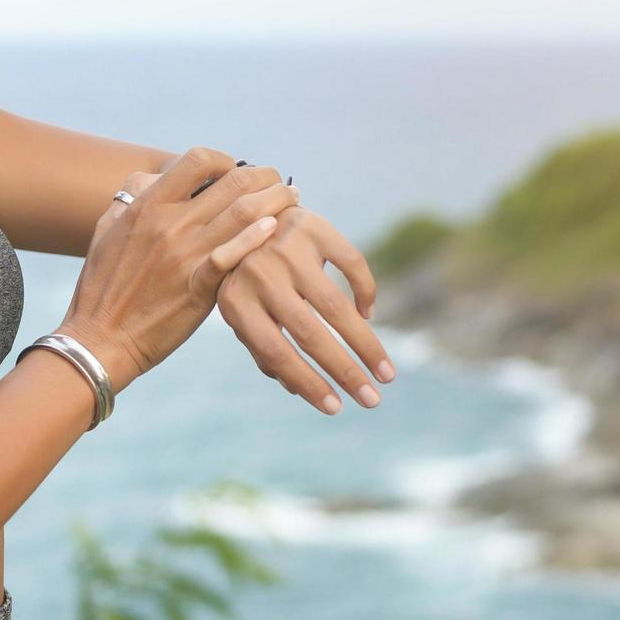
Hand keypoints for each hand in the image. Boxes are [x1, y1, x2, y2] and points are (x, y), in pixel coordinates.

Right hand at [61, 148, 293, 392]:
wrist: (99, 339)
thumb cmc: (101, 286)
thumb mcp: (106, 230)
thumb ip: (131, 198)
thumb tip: (153, 178)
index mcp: (147, 206)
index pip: (198, 160)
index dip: (226, 160)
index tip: (238, 171)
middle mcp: (169, 223)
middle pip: (233, 181)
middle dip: (265, 176)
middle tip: (279, 181)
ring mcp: (185, 255)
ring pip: (244, 213)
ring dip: (275, 200)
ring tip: (291, 199)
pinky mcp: (196, 288)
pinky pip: (232, 255)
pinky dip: (257, 237)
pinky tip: (274, 229)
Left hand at [214, 204, 394, 414]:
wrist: (245, 211)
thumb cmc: (245, 274)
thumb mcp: (241, 307)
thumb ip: (262, 345)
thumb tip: (297, 389)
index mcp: (234, 301)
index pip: (274, 352)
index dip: (307, 382)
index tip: (336, 408)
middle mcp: (257, 273)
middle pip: (308, 333)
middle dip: (344, 371)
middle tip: (372, 400)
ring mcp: (284, 247)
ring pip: (334, 305)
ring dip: (365, 344)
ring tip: (386, 373)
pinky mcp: (311, 225)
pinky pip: (351, 262)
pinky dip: (365, 290)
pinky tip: (368, 314)